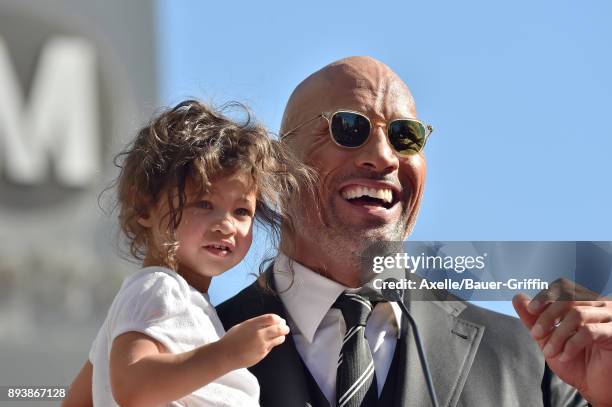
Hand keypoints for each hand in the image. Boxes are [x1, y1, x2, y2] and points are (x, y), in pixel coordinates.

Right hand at [219, 313, 289, 368]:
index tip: (279, 320)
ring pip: (279, 339)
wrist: (225, 355)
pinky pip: (271, 347)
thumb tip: (268, 322)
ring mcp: (262, 345)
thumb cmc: (232, 339)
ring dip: (281, 335)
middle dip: (284, 327)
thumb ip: (256, 324)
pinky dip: (273, 343)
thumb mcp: (243, 326)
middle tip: (285, 327)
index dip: (278, 319)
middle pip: (279, 328)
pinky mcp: (262, 354)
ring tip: (281, 334)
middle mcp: (259, 334)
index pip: (272, 318)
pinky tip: (270, 342)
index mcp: (253, 324)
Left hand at [513, 278, 611, 405]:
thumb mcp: (548, 339)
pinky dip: (571, 344)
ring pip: (576, 314)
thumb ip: (533, 319)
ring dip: (557, 335)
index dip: (545, 296)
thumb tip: (517, 298)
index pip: (564, 287)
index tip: (531, 310)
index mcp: (584, 303)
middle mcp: (599, 306)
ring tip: (550, 352)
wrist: (595, 388)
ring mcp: (610, 318)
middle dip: (547, 317)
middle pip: (568, 298)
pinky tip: (565, 356)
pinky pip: (589, 331)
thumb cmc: (576, 363)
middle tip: (536, 334)